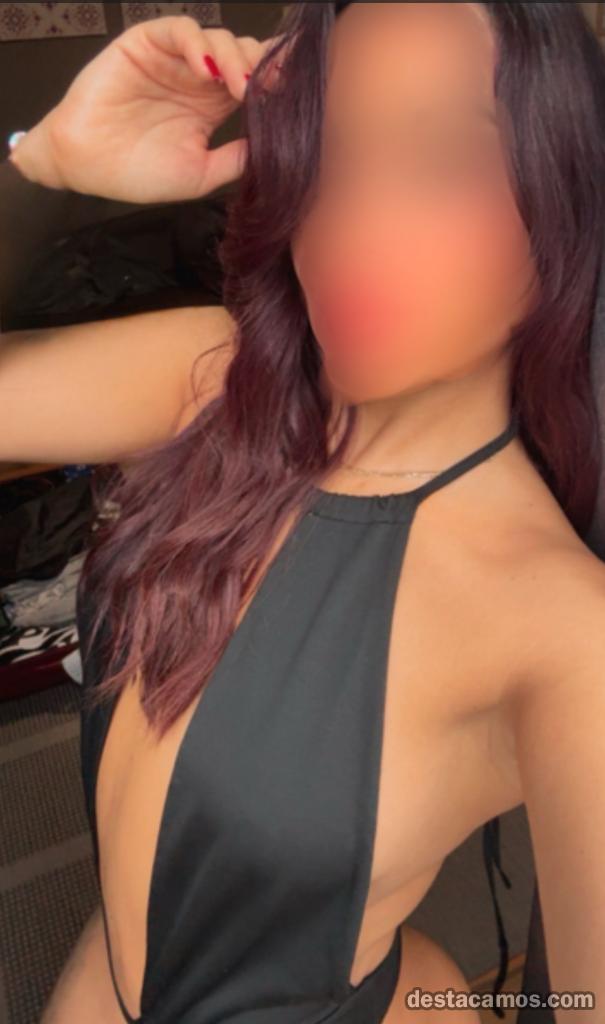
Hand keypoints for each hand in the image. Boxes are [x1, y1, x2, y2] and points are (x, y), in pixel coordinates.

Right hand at [11, 16, 285, 202]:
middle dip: (265, 69)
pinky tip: (208, 70)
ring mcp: (176, 58)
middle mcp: (200, 77)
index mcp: (216, 105)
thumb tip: (277, 148)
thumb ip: (236, 159)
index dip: (277, 84)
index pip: (256, 83)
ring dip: (237, 59)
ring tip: (242, 87)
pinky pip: (180, 30)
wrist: (88, 167)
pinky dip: (198, 44)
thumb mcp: (200, 175)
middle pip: (245, 56)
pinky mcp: (148, 43)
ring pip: (219, 40)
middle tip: (276, 90)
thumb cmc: (138, 173)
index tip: (298, 98)